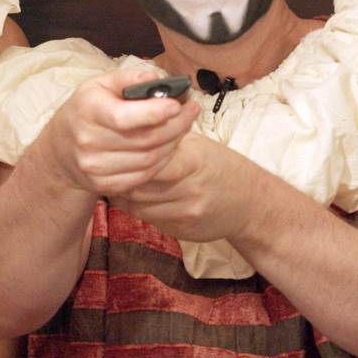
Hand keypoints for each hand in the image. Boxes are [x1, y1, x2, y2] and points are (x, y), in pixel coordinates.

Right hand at [35, 67, 197, 197]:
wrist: (60, 149)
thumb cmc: (86, 110)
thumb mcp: (99, 85)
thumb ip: (129, 78)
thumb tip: (158, 78)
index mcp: (88, 112)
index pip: (124, 117)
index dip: (155, 113)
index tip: (178, 104)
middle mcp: (89, 142)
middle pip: (145, 140)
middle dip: (176, 125)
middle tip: (192, 111)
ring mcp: (96, 168)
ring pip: (150, 159)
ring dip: (173, 143)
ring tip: (183, 126)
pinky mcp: (106, 185)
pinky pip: (145, 175)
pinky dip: (162, 160)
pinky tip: (168, 146)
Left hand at [111, 133, 252, 243]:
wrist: (250, 205)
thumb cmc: (220, 168)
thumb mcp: (200, 147)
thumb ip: (168, 141)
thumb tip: (132, 129)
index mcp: (194, 159)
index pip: (152, 158)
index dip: (130, 154)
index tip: (118, 147)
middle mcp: (190, 187)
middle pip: (140, 182)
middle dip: (121, 174)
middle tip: (108, 164)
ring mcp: (185, 211)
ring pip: (138, 202)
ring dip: (122, 191)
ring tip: (115, 178)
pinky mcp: (180, 228)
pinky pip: (145, 217)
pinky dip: (132, 206)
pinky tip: (130, 195)